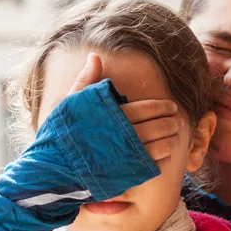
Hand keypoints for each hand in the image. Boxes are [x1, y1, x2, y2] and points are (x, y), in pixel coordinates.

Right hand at [70, 53, 184, 168]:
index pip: (146, 109)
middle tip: (179, 121)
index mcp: (111, 117)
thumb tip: (95, 56)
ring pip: (158, 147)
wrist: (52, 169)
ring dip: (171, 141)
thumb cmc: (61, 134)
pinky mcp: (124, 175)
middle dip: (171, 123)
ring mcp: (124, 157)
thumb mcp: (70, 103)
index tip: (172, 106)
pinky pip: (151, 166)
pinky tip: (165, 154)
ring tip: (175, 137)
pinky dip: (162, 159)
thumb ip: (86, 81)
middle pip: (157, 127)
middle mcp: (121, 136)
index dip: (162, 107)